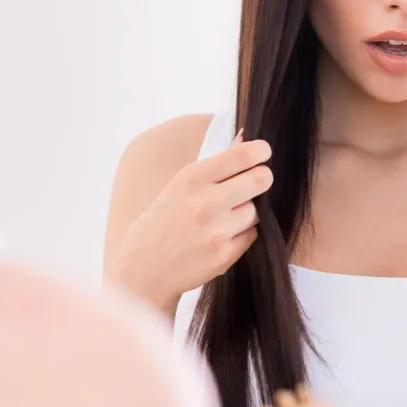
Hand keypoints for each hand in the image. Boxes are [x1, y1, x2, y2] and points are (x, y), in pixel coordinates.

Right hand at [104, 131, 272, 310]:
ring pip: (257, 210)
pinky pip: (252, 235)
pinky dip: (242, 233)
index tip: (263, 153)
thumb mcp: (180, 186)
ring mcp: (216, 231)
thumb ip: (216, 165)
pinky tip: (223, 235)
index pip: (243, 156)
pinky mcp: (224, 256)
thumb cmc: (163, 221)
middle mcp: (205, 203)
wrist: (143, 268)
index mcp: (191, 179)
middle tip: (255, 182)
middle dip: (262, 179)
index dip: (260, 152)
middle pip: (261, 180)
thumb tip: (247, 138)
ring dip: (248, 211)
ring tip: (227, 216)